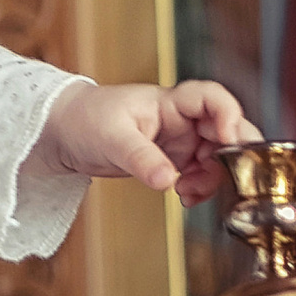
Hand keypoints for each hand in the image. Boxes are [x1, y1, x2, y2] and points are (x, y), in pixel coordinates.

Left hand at [28, 75, 257, 202]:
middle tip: (225, 175)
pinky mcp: (173, 161)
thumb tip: (168, 179)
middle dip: (232, 153)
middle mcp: (182, 120)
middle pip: (226, 129)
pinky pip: (200, 174)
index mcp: (169, 102)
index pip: (212, 98)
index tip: (228, 140)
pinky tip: (185, 197)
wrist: (64, 134)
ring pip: (217, 157)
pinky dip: (200, 187)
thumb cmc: (84, 120)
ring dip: (213, 177)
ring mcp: (180, 141)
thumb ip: (142, 158)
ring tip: (188, 192)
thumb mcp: (111, 138)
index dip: (229, 115)